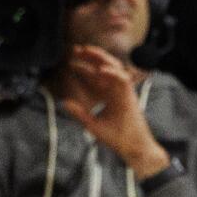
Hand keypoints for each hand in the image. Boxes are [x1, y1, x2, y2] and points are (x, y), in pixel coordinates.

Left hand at [60, 45, 167, 171]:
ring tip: (87, 51)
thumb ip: (79, 113)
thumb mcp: (92, 124)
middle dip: (91, 57)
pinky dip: (114, 73)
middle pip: (104, 67)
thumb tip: (64, 102)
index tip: (71, 62)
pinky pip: (123, 79)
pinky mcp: (131, 96)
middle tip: (76, 49)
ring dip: (101, 58)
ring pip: (114, 68)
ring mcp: (124, 92)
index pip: (96, 77)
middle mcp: (116, 90)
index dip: (84, 68)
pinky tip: (101, 69)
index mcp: (109, 95)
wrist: (132, 147)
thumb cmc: (116, 138)